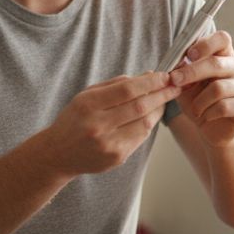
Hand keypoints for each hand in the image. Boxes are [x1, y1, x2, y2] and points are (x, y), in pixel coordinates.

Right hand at [39, 72, 182, 175]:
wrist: (58, 153)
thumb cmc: (74, 120)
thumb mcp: (87, 95)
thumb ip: (116, 84)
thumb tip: (147, 75)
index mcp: (88, 105)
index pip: (127, 89)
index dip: (150, 81)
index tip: (164, 75)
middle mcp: (98, 125)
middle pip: (140, 106)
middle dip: (161, 94)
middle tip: (174, 85)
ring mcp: (109, 144)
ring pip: (145, 123)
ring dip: (159, 109)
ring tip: (166, 98)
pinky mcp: (117, 157)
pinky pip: (141, 137)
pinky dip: (150, 123)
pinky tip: (153, 114)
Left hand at [168, 30, 233, 146]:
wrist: (212, 129)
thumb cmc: (199, 101)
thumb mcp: (185, 84)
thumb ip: (181, 72)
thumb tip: (174, 64)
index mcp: (225, 55)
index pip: (223, 39)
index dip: (205, 44)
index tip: (189, 55)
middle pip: (216, 64)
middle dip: (191, 73)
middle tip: (175, 81)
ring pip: (218, 88)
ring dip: (199, 101)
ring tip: (195, 109)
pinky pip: (224, 107)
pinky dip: (209, 113)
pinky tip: (206, 116)